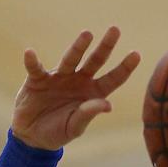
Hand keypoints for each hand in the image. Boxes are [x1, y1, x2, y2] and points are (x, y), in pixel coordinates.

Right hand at [11, 27, 140, 149]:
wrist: (33, 136)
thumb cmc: (58, 132)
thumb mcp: (75, 126)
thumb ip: (88, 114)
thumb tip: (107, 104)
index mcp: (92, 93)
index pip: (112, 79)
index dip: (124, 67)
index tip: (136, 54)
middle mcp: (78, 81)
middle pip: (95, 61)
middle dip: (105, 46)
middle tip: (115, 30)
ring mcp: (59, 77)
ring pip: (71, 59)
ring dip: (78, 46)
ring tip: (88, 34)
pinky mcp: (38, 79)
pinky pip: (36, 68)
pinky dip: (33, 61)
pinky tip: (31, 54)